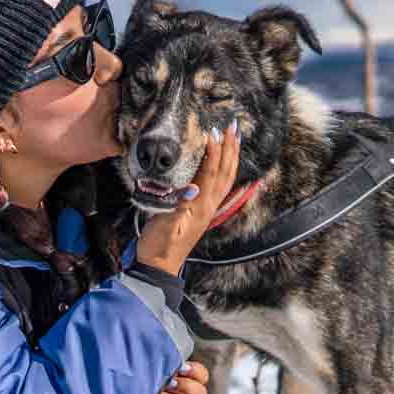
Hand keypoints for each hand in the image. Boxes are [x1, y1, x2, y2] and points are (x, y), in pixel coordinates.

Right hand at [133, 120, 242, 275]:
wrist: (158, 266)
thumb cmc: (158, 246)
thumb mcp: (164, 225)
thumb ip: (178, 206)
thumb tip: (192, 187)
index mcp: (199, 206)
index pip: (210, 173)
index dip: (213, 152)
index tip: (213, 132)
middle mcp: (208, 206)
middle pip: (224, 172)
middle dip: (229, 148)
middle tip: (233, 127)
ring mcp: (207, 209)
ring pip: (226, 177)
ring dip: (231, 156)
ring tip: (235, 138)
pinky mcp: (202, 211)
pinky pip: (220, 185)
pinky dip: (225, 169)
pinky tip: (226, 163)